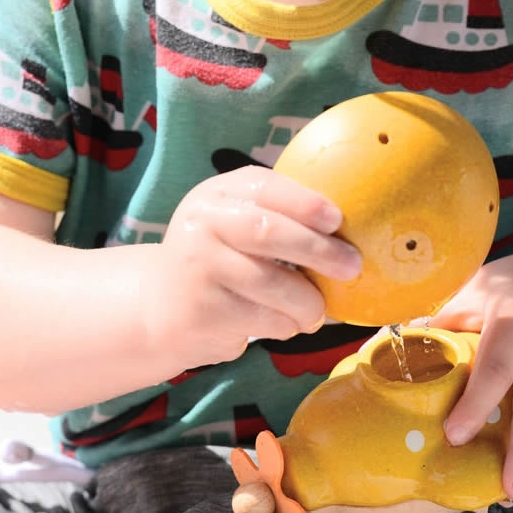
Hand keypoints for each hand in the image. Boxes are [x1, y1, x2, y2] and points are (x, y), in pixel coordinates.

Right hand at [140, 166, 361, 370]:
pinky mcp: (202, 311)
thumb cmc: (220, 260)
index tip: (337, 219)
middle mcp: (201, 224)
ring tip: (317, 311)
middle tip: (352, 267)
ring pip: (271, 284)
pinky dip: (287, 325)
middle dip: (318, 251)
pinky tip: (287, 324)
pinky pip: (263, 319)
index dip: (304, 203)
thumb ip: (280, 216)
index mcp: (217, 194)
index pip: (263, 187)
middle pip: (268, 233)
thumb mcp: (237, 223)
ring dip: (308, 301)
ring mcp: (197, 268)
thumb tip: (350, 230)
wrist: (161, 306)